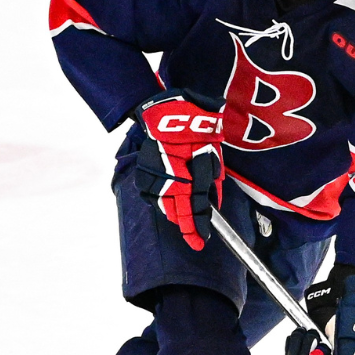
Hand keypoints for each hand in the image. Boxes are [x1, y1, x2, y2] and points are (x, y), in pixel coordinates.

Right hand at [134, 91, 223, 250]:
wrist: (170, 112)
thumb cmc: (195, 132)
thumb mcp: (211, 156)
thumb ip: (212, 182)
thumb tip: (213, 204)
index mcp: (188, 174)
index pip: (194, 209)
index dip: (197, 228)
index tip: (200, 243)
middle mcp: (167, 178)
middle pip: (176, 212)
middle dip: (186, 224)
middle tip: (194, 233)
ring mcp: (151, 176)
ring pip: (162, 205)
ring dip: (174, 212)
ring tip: (183, 213)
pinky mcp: (141, 172)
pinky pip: (151, 195)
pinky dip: (161, 199)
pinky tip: (170, 197)